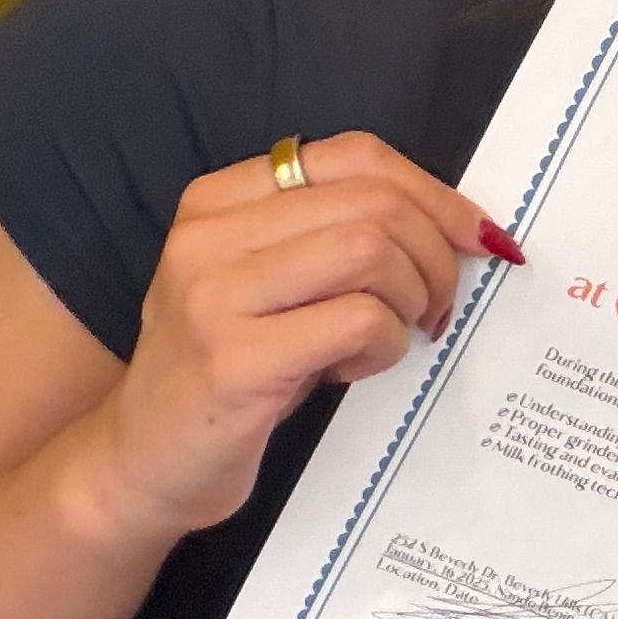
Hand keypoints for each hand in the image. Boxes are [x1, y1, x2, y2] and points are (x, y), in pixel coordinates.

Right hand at [77, 136, 507, 551]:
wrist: (143, 462)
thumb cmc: (229, 368)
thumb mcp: (268, 282)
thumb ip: (333, 236)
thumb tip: (455, 223)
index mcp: (218, 200)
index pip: (354, 156)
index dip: (434, 193)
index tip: (474, 238)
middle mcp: (207, 236)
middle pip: (374, 203)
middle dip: (436, 254)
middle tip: (437, 305)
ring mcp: (214, 297)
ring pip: (370, 252)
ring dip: (412, 298)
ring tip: (395, 334)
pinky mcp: (235, 361)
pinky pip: (358, 320)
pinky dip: (385, 344)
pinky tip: (357, 367)